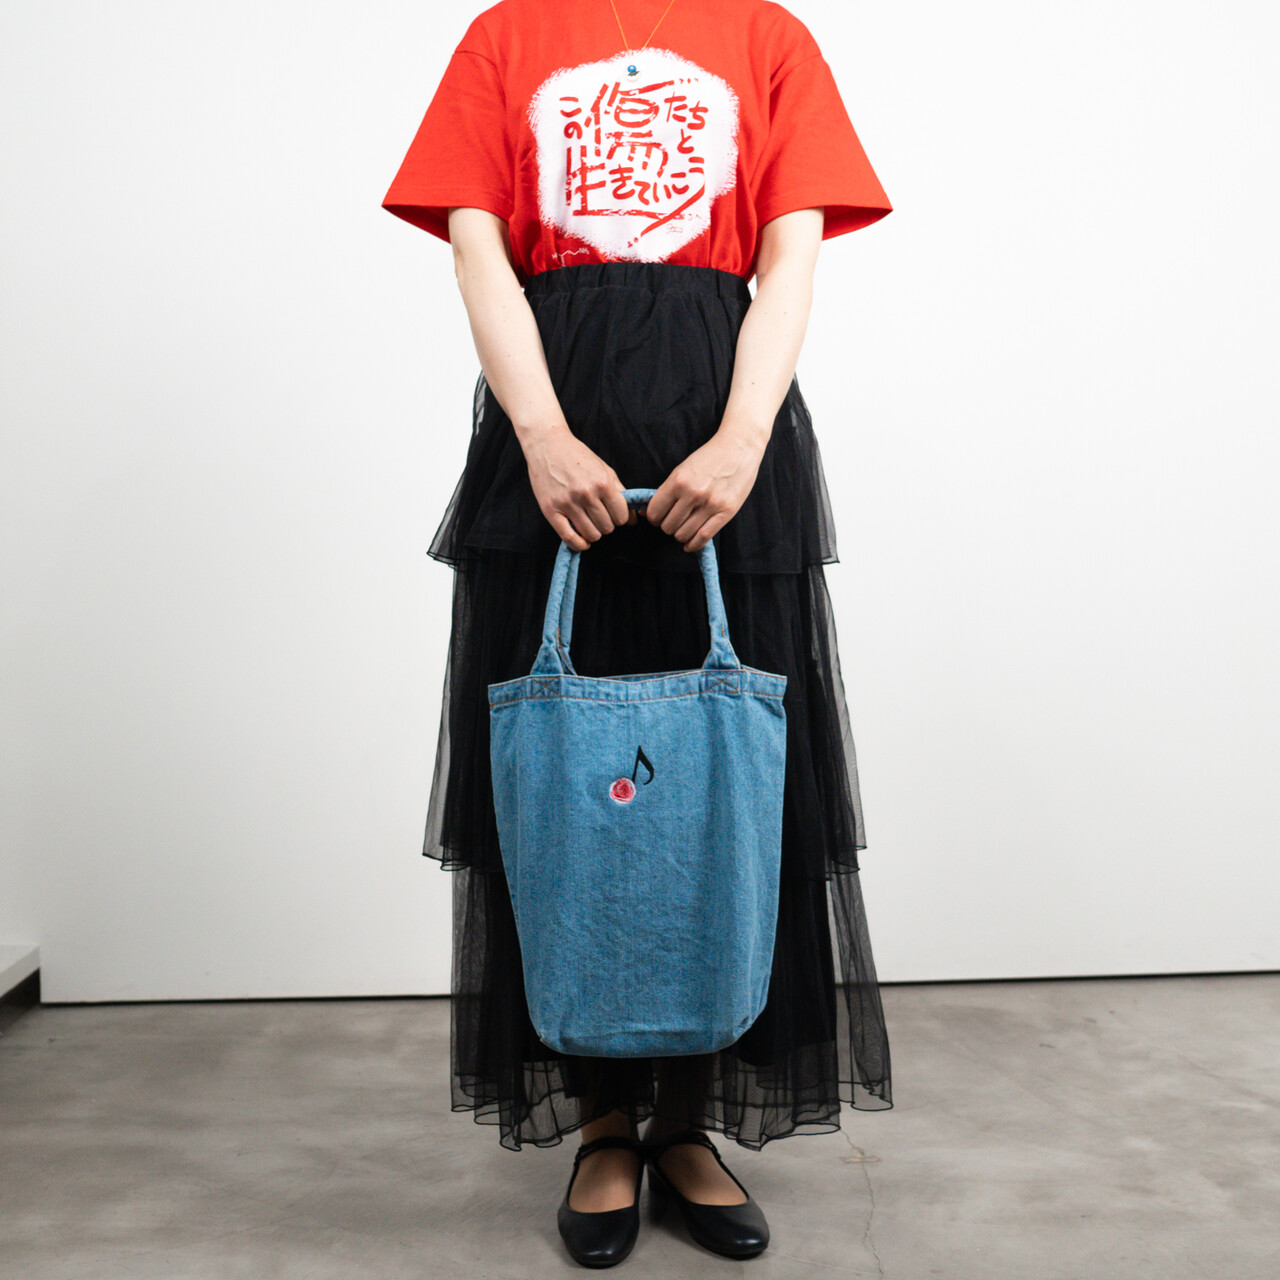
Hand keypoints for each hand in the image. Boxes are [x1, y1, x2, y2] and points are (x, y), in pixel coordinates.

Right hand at [523, 426, 636, 550]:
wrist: (547, 444)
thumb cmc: (577, 456)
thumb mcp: (604, 469)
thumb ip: (620, 492)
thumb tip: (633, 518)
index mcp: (603, 483)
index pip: (621, 516)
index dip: (620, 518)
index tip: (614, 515)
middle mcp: (586, 494)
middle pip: (607, 527)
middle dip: (606, 524)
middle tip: (599, 516)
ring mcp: (567, 503)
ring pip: (591, 534)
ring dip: (593, 533)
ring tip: (589, 523)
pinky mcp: (551, 510)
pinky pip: (569, 537)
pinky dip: (579, 544)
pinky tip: (582, 541)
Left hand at [644, 427, 767, 552]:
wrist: (739, 447)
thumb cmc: (709, 457)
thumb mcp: (683, 469)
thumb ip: (668, 490)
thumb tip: (646, 512)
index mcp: (678, 480)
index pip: (655, 511)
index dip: (653, 518)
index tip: (658, 518)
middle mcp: (693, 493)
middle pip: (668, 526)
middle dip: (667, 526)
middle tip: (674, 521)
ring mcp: (710, 503)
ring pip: (683, 534)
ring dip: (680, 535)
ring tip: (684, 528)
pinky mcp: (726, 511)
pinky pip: (703, 537)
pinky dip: (693, 545)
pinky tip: (689, 544)